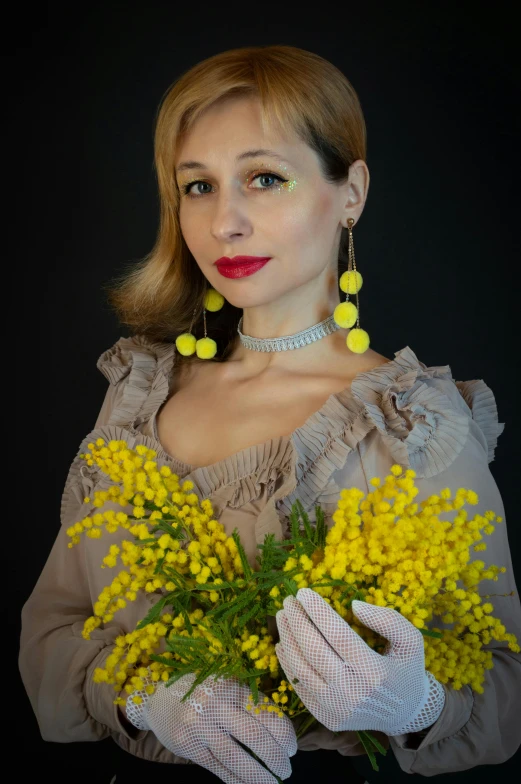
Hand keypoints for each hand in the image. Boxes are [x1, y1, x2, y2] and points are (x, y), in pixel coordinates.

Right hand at [126, 672, 296, 783]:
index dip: (284, 733)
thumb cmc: (201, 688)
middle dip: (276, 757)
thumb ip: (247, 701)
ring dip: (259, 775)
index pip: (265, 712)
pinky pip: (218, 768)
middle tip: (287, 769)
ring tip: (273, 783)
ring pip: (237, 757)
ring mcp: (200, 727)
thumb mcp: (225, 684)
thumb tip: (280, 732)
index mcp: (231, 685)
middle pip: (255, 736)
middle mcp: (216, 705)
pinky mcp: (189, 746)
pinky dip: (237, 780)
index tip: (292, 748)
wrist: (157, 693)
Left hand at [275, 588, 444, 734]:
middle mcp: (352, 692)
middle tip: (288, 600)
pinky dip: (287, 663)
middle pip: (313, 650)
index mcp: (375, 672)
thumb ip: (387, 619)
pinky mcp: (325, 716)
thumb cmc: (407, 669)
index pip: (337, 635)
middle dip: (296, 621)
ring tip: (283, 616)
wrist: (405, 714)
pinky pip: (299, 686)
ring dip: (287, 638)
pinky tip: (284, 643)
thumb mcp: (411, 640)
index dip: (317, 611)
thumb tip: (354, 605)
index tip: (304, 592)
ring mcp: (336, 708)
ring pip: (300, 668)